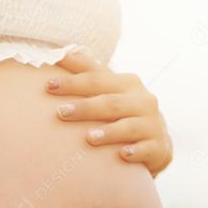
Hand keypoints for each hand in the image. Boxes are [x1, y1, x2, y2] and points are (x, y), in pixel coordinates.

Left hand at [46, 47, 173, 176]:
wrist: (156, 143)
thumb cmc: (123, 113)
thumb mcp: (110, 91)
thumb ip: (90, 73)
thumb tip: (60, 52)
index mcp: (127, 83)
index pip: (97, 79)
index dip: (73, 82)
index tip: (48, 85)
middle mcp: (142, 100)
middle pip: (110, 102)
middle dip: (85, 107)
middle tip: (60, 112)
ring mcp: (152, 124)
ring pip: (128, 126)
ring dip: (109, 132)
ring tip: (89, 137)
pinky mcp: (158, 147)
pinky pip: (146, 149)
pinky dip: (135, 152)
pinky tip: (122, 155)